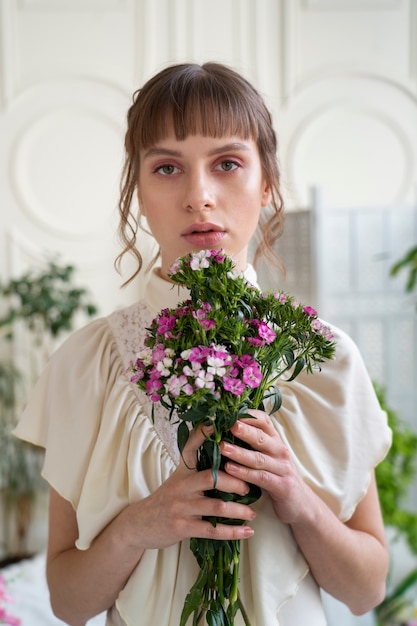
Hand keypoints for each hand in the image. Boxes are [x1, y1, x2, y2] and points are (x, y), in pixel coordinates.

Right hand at [129, 424, 256, 550]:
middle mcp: (182, 485)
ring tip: (253, 512)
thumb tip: (228, 455)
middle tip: (250, 487)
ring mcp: (181, 506)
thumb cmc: (167, 498)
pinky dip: (233, 532)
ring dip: (239, 511)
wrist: (140, 524)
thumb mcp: (178, 478)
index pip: (192, 447)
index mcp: (183, 470)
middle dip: (235, 482)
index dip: (205, 435)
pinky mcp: (182, 527)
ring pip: (216, 506)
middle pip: (211, 477)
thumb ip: (198, 468)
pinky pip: (212, 530)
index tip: (221, 426)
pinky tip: (247, 531)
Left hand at [220, 409, 310, 524]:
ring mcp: (282, 468)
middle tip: (229, 425)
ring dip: (239, 452)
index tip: (232, 411)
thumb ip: (252, 444)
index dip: (249, 415)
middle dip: (244, 430)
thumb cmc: (277, 477)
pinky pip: (260, 477)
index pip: (264, 421)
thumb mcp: (268, 458)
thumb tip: (224, 430)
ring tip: (222, 448)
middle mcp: (280, 451)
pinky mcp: (281, 486)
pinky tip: (230, 469)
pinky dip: (244, 473)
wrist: (301, 504)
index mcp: (275, 441)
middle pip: (261, 437)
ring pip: (258, 458)